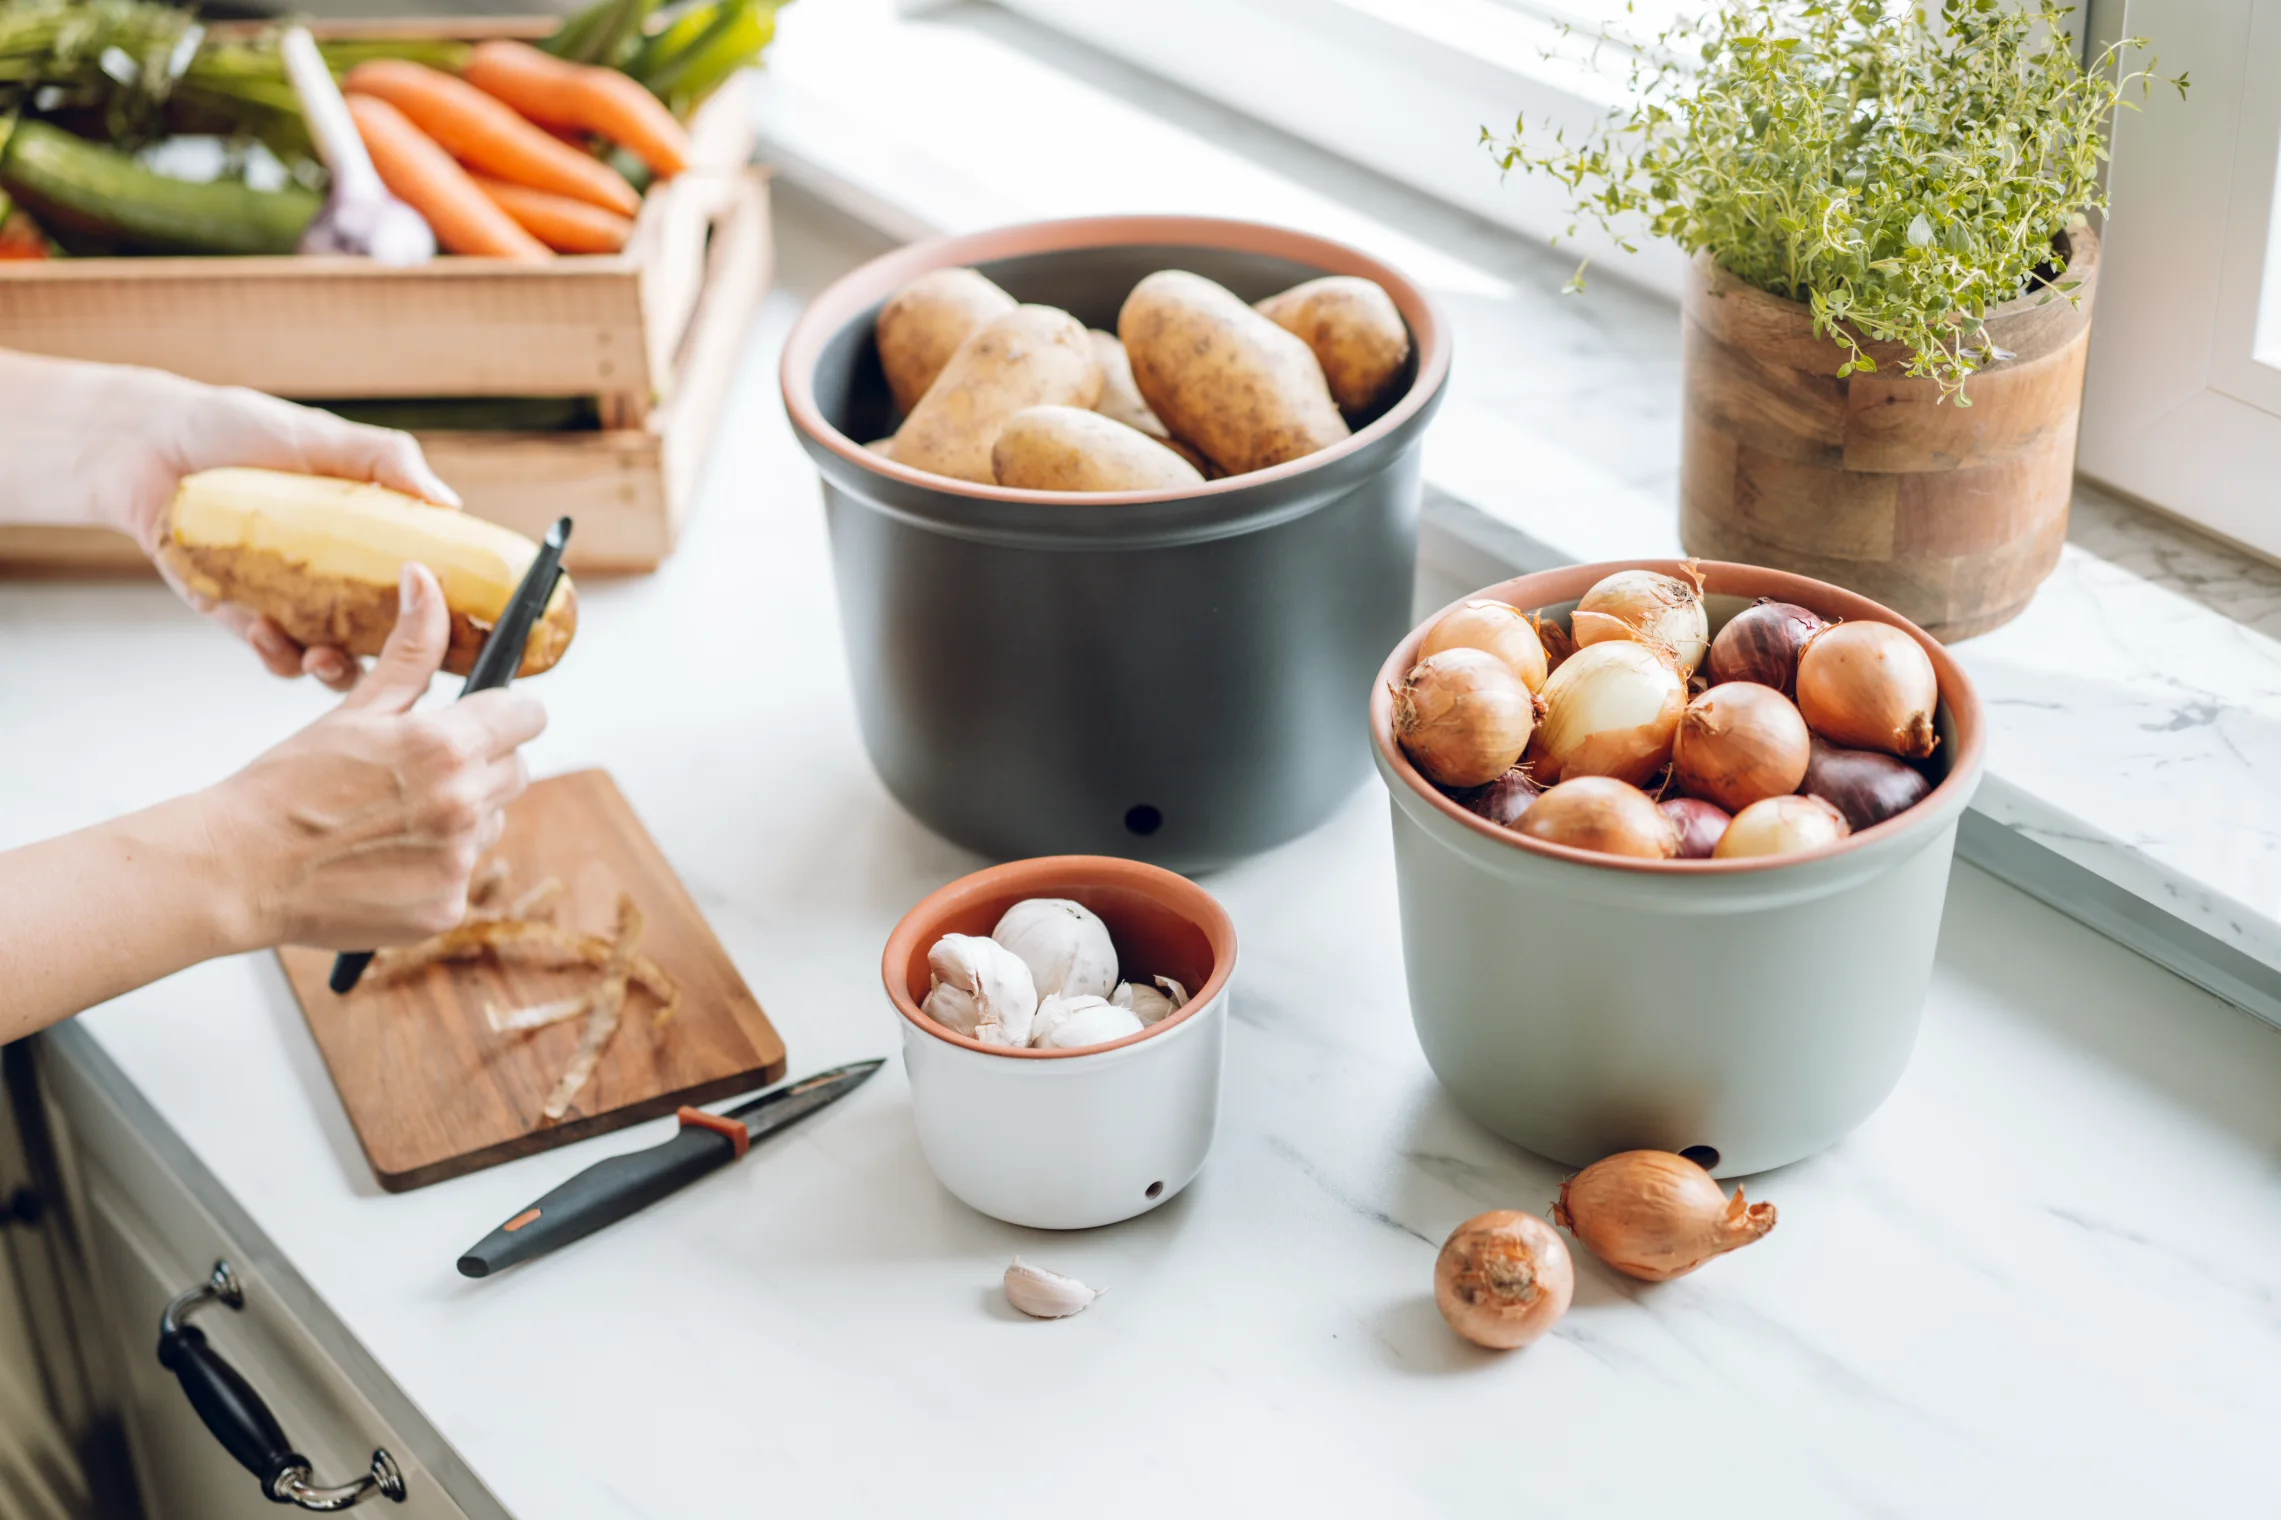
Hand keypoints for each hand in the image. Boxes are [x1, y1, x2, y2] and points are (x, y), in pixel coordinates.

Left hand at [123, 369, 462, 690]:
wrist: (148, 444)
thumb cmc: (236, 429)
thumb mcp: (321, 435)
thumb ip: (384, 460)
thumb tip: (447, 502)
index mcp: (371, 539)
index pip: (426, 582)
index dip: (451, 610)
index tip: (467, 628)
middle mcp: (342, 578)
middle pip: (392, 636)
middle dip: (402, 663)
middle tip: (400, 664)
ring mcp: (295, 602)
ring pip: (334, 659)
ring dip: (335, 669)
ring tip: (321, 657)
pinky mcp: (246, 617)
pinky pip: (274, 654)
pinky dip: (276, 654)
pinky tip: (265, 630)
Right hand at [201, 563, 545, 949]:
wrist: (238, 870)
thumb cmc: (288, 784)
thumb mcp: (355, 710)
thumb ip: (410, 651)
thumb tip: (427, 580)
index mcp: (446, 746)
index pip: (527, 717)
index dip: (506, 713)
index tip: (487, 716)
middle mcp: (462, 804)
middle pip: (516, 769)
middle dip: (481, 762)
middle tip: (421, 768)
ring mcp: (457, 861)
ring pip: (492, 821)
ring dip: (461, 814)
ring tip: (392, 816)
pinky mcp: (446, 907)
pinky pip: (464, 872)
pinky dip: (436, 865)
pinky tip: (385, 859)